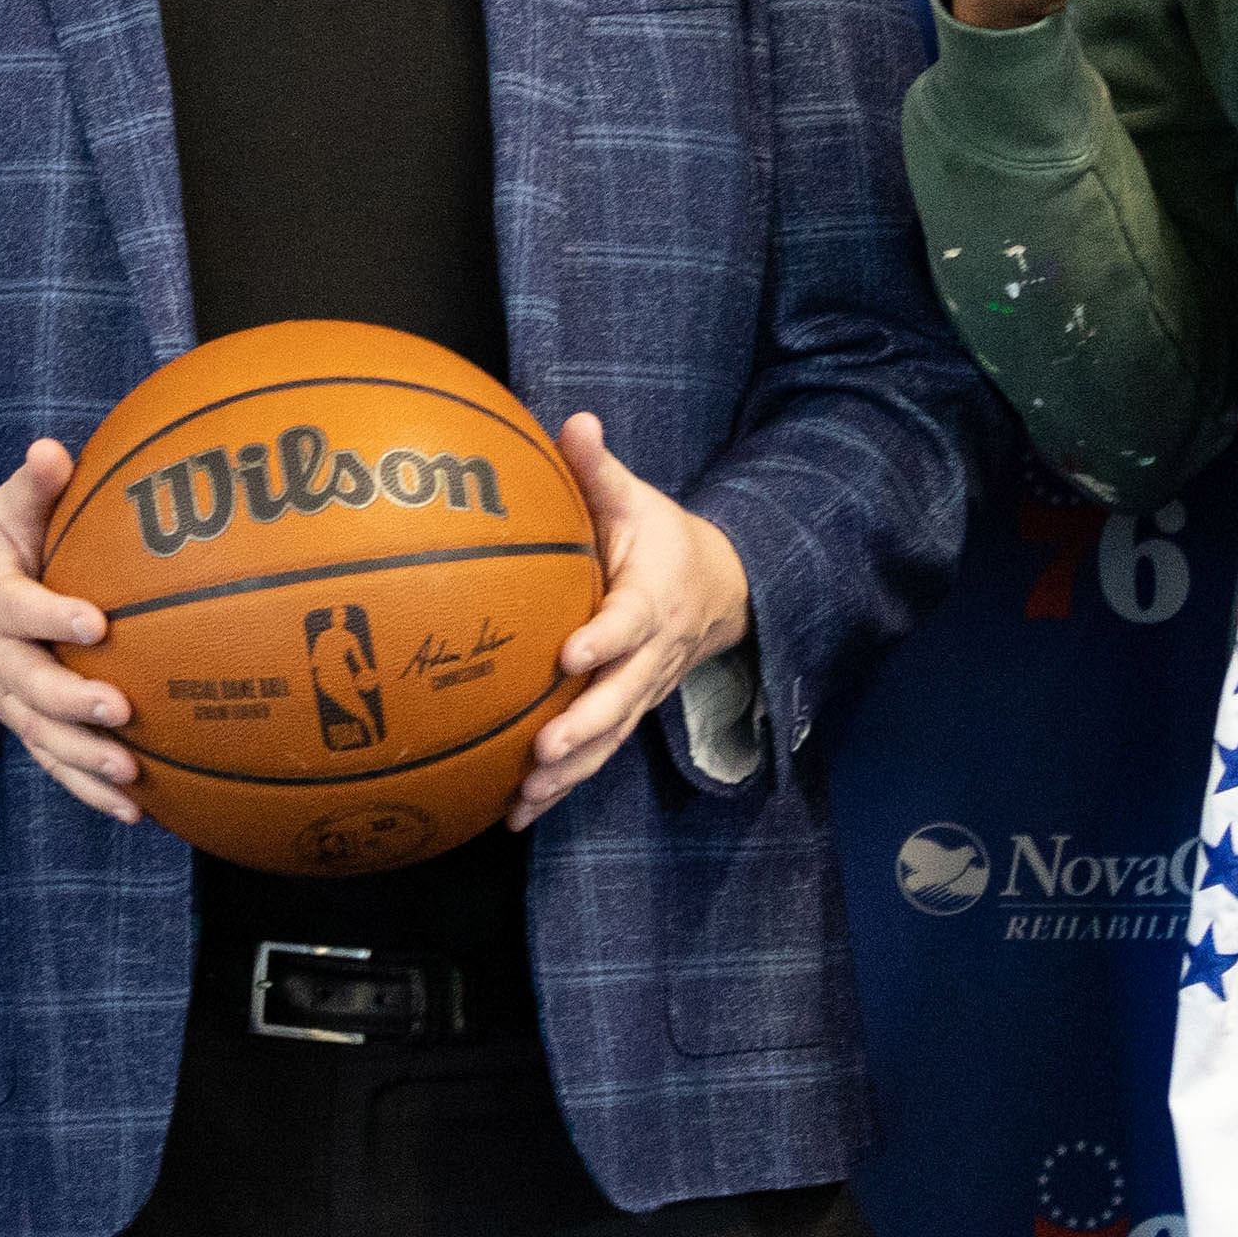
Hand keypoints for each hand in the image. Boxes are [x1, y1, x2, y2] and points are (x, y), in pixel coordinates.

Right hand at [0, 441, 141, 821]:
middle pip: (30, 686)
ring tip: (132, 775)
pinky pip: (53, 762)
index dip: (53, 616)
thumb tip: (53, 450)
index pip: (19, 609)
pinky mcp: (23, 724)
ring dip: (84, 760)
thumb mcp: (6, 509)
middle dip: (73, 703)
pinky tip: (136, 811)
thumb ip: (33, 486)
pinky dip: (88, 790)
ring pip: (41, 736)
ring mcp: (7, 697)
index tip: (97, 622)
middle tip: (122, 711)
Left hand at [510, 414, 753, 828]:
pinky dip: (563, 786)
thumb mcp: (635, 498)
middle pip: (620, 697)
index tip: (571, 653)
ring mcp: (642, 691)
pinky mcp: (628, 714)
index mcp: (652, 597)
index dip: (604, 639)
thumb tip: (573, 421)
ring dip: (571, 771)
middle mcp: (651, 654)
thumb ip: (598, 469)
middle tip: (543, 747)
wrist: (720, 588)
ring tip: (528, 794)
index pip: (629, 622)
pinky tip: (517, 815)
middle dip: (584, 726)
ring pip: (610, 737)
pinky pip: (598, 755)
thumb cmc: (660, 537)